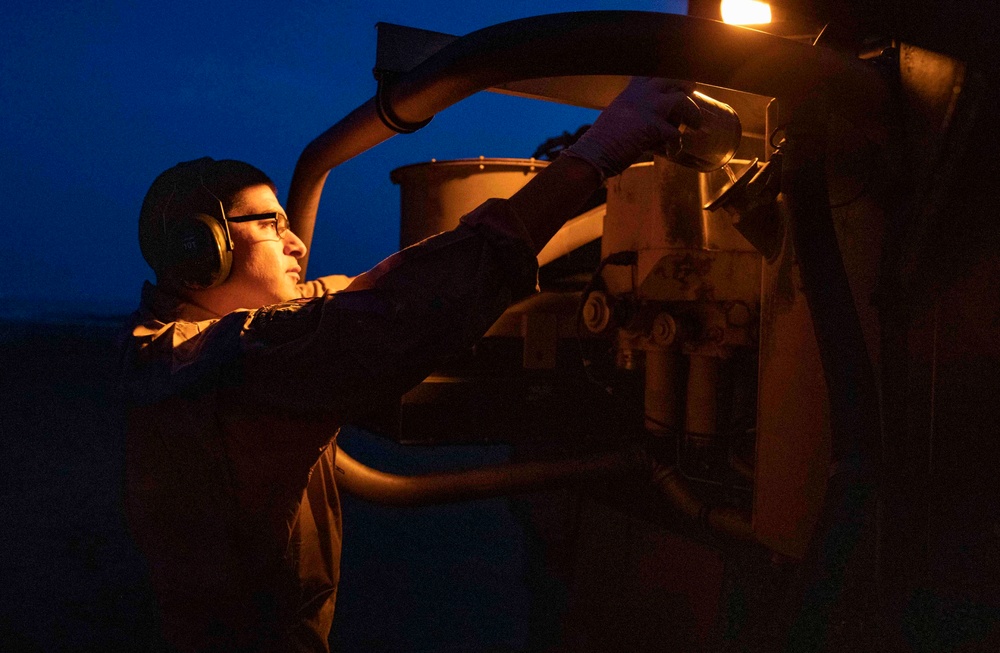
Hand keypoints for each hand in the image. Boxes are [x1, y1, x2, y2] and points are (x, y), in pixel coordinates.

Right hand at [563, 77, 700, 178]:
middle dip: (688, 88)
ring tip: (695, 125)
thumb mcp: (618, 113)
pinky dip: (677, 145)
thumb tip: (650, 116)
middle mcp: (642, 93)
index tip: (679, 84)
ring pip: (683, 101)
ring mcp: (649, 108)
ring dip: (692, 114)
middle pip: (676, 78)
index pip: (656, 71)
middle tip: (692, 100)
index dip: (671, 76)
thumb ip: (635, 107)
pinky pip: (676, 134)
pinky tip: (673, 151)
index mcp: (633, 89)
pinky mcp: (653, 127)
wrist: (594, 152)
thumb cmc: (604, 139)